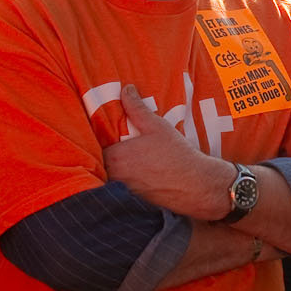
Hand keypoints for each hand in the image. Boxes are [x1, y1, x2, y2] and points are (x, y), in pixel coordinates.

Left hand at [103, 85, 229, 219]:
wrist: (195, 185)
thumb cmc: (176, 154)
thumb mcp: (157, 126)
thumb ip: (136, 108)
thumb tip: (126, 89)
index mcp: (115, 157)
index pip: (95, 148)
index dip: (98, 142)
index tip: (105, 136)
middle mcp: (114, 176)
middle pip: (99, 165)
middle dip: (103, 157)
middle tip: (114, 148)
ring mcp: (122, 192)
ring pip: (108, 179)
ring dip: (112, 171)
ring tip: (126, 163)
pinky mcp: (131, 202)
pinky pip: (119, 192)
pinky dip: (122, 185)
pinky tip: (136, 177)